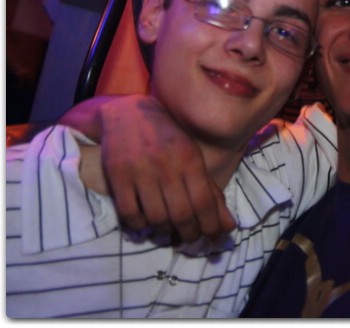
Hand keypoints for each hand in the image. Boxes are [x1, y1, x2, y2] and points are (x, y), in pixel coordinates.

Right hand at [99, 95, 235, 240]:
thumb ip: (211, 192)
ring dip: (165, 231)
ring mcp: (140, 171)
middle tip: (191, 238)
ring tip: (169, 229)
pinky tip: (146, 222)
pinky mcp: (117, 176)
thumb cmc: (167, 138)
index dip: (211, 226)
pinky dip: (139, 225)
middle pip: (182, 214)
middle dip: (190, 233)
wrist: (127, 114)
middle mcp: (166, 165)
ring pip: (156, 217)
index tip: (213, 237)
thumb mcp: (192, 157)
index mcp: (189, 159)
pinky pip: (130, 213)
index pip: (204, 201)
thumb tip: (228, 226)